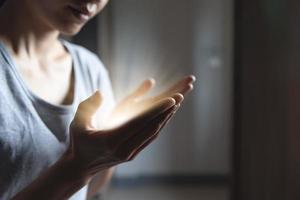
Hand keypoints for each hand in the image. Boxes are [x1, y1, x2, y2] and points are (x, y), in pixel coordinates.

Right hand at [67, 75, 195, 177]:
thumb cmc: (78, 141)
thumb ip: (88, 106)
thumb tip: (100, 93)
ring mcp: (129, 153)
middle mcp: (123, 149)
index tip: (172, 99)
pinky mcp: (133, 154)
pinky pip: (150, 137)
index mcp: (110, 140)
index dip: (156, 110)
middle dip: (167, 111)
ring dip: (166, 117)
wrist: (81, 166)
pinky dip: (160, 125)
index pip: (139, 122)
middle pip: (150, 127)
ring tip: (178, 103)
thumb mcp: (78, 123)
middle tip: (181, 96)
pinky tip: (167, 116)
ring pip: (153, 133)